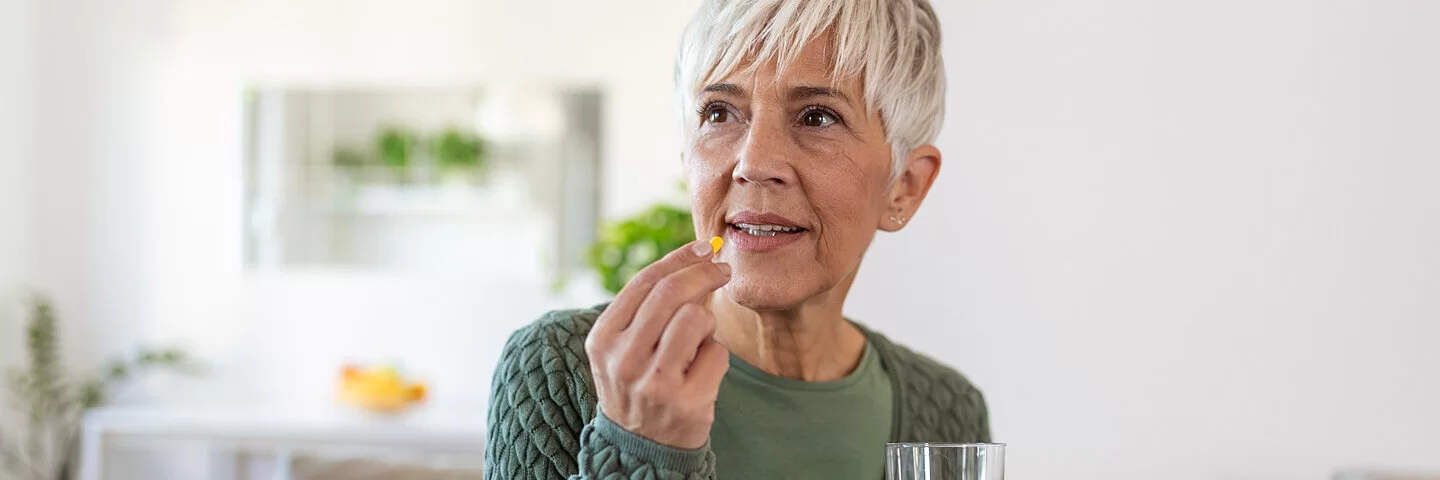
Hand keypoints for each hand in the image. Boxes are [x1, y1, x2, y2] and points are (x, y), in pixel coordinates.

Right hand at [584, 239, 731, 449]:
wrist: (639, 447)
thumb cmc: (638, 383)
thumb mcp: (624, 346)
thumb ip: (649, 306)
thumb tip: (696, 255)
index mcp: (603, 339)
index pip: (644, 282)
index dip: (678, 258)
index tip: (703, 248)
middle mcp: (623, 360)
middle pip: (672, 293)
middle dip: (704, 273)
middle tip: (723, 270)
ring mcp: (655, 383)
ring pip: (697, 318)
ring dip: (707, 323)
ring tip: (696, 343)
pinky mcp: (687, 402)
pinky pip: (717, 352)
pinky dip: (715, 356)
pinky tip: (700, 373)